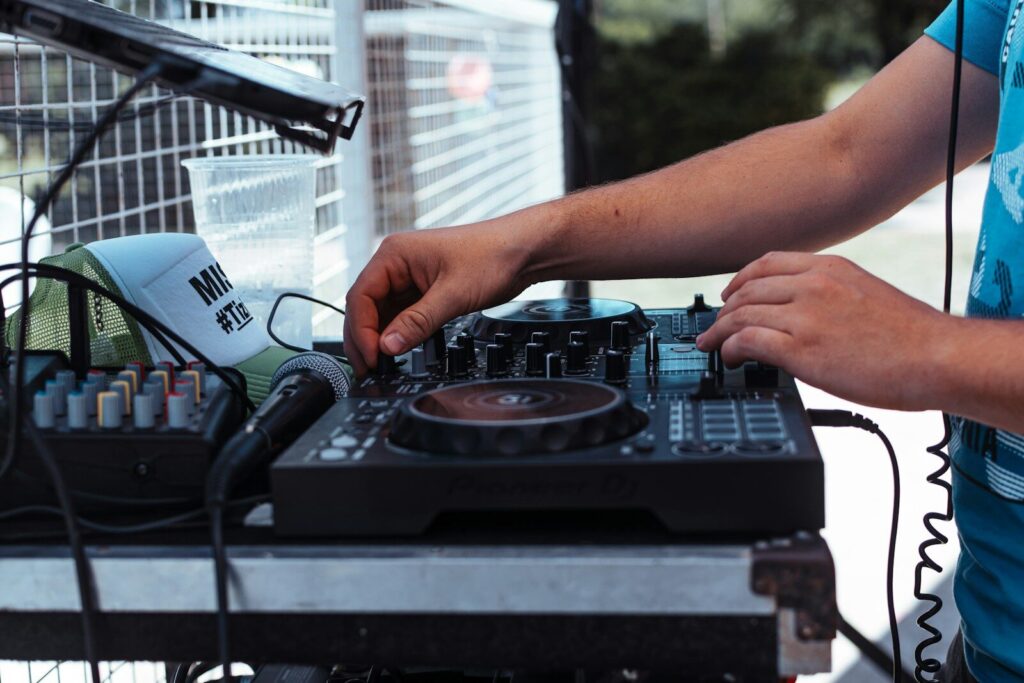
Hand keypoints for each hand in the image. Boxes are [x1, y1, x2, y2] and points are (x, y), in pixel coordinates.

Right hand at [343, 215, 543, 374]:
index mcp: (394, 254)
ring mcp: (409, 276)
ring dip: (379, 339)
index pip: (361, 297)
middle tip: (368, 370)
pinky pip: (401, 314)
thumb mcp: (453, 295)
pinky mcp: (424, 289)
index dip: (361, 331)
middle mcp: (396, 263)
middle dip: (364, 339)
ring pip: (381, 313)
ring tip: (380, 367)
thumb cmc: (493, 256)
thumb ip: (417, 322)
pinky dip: (398, 333)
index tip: (371, 358)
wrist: (524, 250)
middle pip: (365, 306)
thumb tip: (387, 347)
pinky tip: (398, 351)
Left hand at [695, 252, 954, 410]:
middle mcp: (814, 285)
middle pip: (747, 290)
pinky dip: (730, 349)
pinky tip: (730, 358)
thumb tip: (804, 312)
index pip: (768, 263)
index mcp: (831, 268)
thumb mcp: (867, 292)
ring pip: (741, 315)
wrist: (938, 357)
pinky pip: (747, 341)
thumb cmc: (912, 335)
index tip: (729, 294)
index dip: (739, 279)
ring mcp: (806, 316)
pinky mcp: (802, 349)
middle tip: (714, 327)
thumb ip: (831, 294)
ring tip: (712, 346)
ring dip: (719, 332)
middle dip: (723, 310)